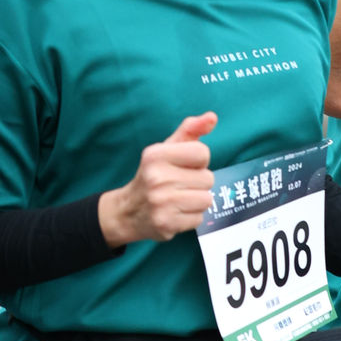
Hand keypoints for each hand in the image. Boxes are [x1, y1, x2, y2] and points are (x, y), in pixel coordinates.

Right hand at [98, 112, 216, 245]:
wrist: (128, 211)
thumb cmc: (154, 174)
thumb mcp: (166, 148)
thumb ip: (190, 130)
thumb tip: (212, 117)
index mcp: (156, 155)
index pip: (202, 152)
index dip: (198, 161)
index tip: (183, 166)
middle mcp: (156, 178)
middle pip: (208, 178)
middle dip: (198, 182)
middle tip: (179, 185)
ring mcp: (160, 202)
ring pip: (207, 199)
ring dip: (197, 201)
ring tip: (180, 199)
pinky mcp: (166, 224)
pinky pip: (199, 219)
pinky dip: (191, 217)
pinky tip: (176, 213)